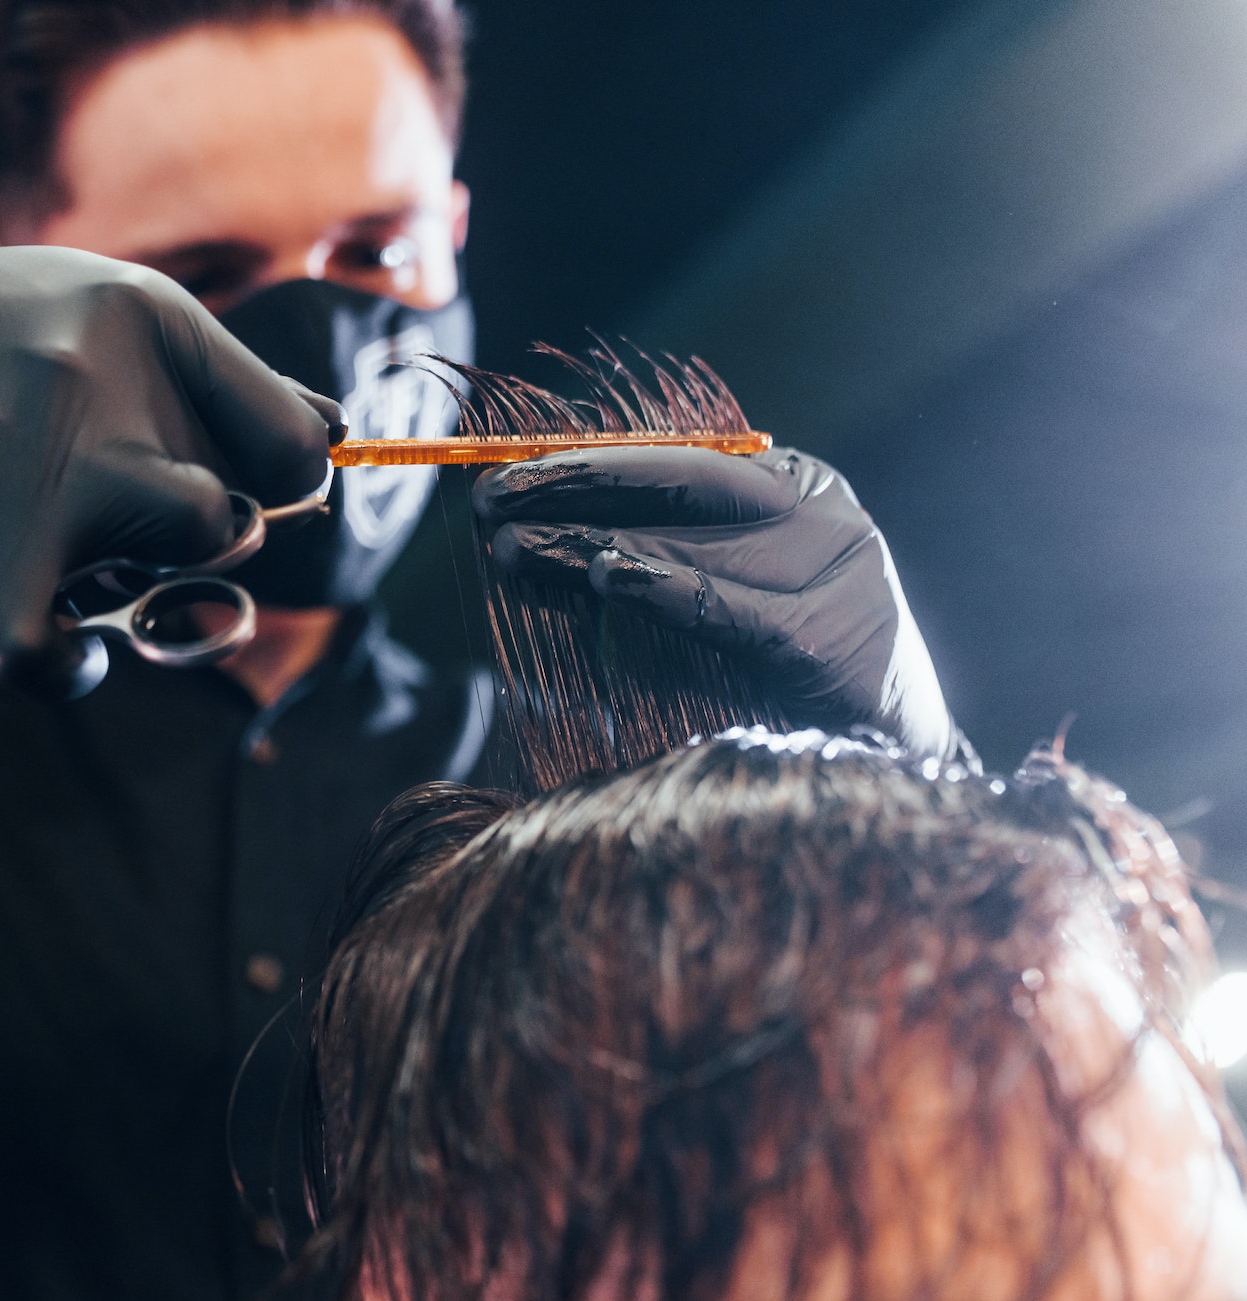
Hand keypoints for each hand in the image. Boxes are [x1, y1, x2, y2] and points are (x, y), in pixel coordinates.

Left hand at [472, 446, 967, 761]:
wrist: (890, 759)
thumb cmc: (777, 673)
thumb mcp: (714, 590)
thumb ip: (648, 547)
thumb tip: (526, 523)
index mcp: (792, 486)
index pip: (674, 459)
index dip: (583, 463)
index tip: (500, 477)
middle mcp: (825, 513)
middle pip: (684, 485)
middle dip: (577, 490)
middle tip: (491, 506)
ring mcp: (843, 571)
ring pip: (699, 545)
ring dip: (596, 542)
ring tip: (521, 548)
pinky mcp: (841, 639)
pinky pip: (738, 612)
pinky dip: (670, 591)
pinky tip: (609, 578)